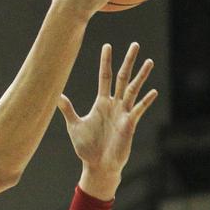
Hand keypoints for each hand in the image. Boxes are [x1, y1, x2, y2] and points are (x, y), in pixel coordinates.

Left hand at [58, 42, 156, 198]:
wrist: (97, 165)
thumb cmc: (87, 147)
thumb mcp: (74, 126)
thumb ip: (68, 109)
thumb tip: (56, 96)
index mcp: (102, 103)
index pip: (105, 77)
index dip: (106, 62)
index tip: (107, 46)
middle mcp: (114, 105)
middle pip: (123, 78)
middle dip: (128, 61)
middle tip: (135, 44)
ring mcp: (123, 113)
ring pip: (133, 89)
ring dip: (141, 76)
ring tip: (149, 61)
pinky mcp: (129, 124)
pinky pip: (138, 110)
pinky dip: (145, 101)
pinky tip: (153, 91)